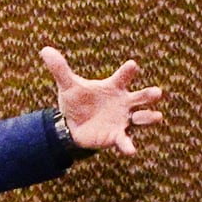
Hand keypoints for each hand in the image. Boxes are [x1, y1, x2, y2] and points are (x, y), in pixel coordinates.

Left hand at [46, 47, 165, 157]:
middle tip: (157, 92)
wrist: (72, 125)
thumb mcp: (68, 86)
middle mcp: (123, 102)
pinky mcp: (117, 135)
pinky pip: (125, 141)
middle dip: (149, 95)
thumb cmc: (77, 102)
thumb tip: (44, 49)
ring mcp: (122, 120)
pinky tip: (131, 151)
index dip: (128, 71)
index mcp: (113, 87)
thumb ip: (60, 69)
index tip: (132, 66)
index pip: (123, 76)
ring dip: (149, 117)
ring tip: (157, 116)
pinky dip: (128, 146)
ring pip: (141, 118)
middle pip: (140, 97)